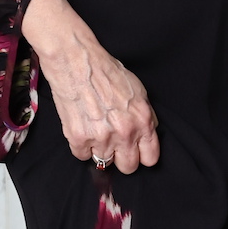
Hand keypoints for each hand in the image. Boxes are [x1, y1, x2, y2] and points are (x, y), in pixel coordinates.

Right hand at [20, 0, 159, 171]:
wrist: (77, 62)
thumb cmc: (106, 71)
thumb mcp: (138, 90)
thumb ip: (146, 115)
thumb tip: (148, 132)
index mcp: (143, 121)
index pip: (150, 158)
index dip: (142, 155)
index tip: (135, 151)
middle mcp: (125, 133)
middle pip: (128, 167)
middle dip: (121, 157)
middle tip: (113, 143)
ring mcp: (101, 138)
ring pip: (103, 162)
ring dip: (99, 150)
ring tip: (95, 130)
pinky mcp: (78, 138)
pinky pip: (82, 155)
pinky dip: (81, 145)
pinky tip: (82, 127)